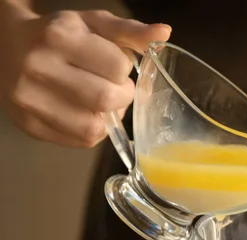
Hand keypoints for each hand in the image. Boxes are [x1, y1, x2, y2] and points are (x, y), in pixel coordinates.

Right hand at [0, 4, 170, 146]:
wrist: (8, 45)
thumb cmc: (59, 35)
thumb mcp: (93, 24)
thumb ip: (130, 31)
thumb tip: (164, 33)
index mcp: (59, 36)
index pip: (117, 67)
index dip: (126, 71)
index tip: (118, 68)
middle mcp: (39, 66)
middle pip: (105, 99)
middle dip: (122, 97)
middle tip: (116, 89)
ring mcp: (28, 98)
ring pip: (92, 127)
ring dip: (109, 118)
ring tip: (101, 103)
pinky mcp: (28, 124)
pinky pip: (78, 141)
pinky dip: (93, 131)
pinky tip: (86, 113)